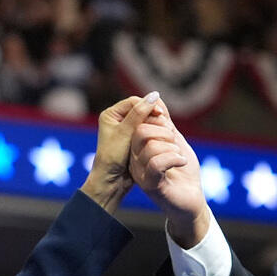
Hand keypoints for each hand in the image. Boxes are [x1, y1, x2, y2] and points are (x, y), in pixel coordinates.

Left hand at [80, 92, 161, 212]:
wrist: (110, 180)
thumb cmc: (113, 157)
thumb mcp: (125, 133)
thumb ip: (139, 114)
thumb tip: (154, 95)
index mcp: (111, 114)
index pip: (134, 102)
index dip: (148, 105)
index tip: (161, 114)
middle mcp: (117, 120)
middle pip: (140, 109)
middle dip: (153, 113)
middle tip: (165, 121)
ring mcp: (126, 130)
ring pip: (145, 120)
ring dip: (155, 123)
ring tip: (166, 129)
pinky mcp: (134, 139)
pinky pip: (147, 130)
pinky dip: (155, 131)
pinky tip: (163, 136)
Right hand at [129, 98, 210, 246]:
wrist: (192, 201)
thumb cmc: (184, 172)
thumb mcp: (176, 141)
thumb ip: (166, 123)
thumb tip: (157, 98)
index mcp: (138, 148)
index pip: (139, 122)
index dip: (156, 116)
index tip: (170, 123)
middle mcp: (135, 160)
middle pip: (141, 131)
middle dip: (164, 131)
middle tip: (176, 142)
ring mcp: (141, 173)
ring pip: (150, 146)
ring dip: (172, 147)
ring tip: (180, 156)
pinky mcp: (151, 185)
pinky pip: (157, 163)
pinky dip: (174, 158)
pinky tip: (182, 162)